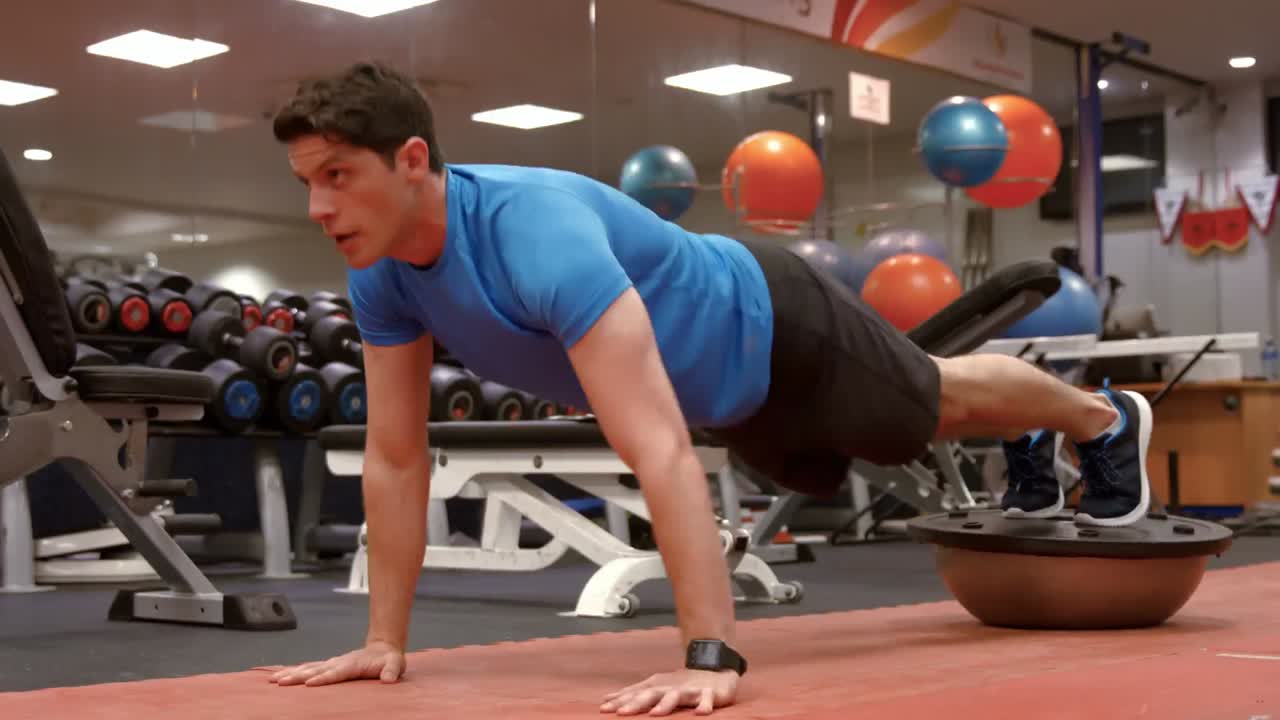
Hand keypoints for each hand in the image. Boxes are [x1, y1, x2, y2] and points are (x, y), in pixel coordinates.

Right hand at [269, 641, 405, 686]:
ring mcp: (332, 663)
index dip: (322, 678)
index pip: (335, 672)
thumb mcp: (396, 664)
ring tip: (275, 680)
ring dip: (291, 674)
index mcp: (352, 664)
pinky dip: (295, 671)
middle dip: (297, 676)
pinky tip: (282, 676)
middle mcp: (339, 662)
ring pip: (308, 668)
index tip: (308, 683)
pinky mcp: (329, 665)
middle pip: (315, 670)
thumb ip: (392, 671)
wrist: (383, 648)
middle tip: (280, 682)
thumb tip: (389, 679)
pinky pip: (309, 668)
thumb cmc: (389, 659)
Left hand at [600, 668, 738, 715]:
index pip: (635, 694)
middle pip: (651, 694)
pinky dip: (704, 705)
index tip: (603, 709)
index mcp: (657, 686)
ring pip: (675, 696)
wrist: (714, 669)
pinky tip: (701, 713)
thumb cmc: (680, 683)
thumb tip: (607, 699)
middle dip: (636, 703)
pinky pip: (707, 699)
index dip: (619, 701)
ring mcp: (689, 690)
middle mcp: (670, 687)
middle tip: (621, 712)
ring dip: (665, 705)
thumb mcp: (655, 687)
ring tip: (654, 713)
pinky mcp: (708, 693)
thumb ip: (633, 694)